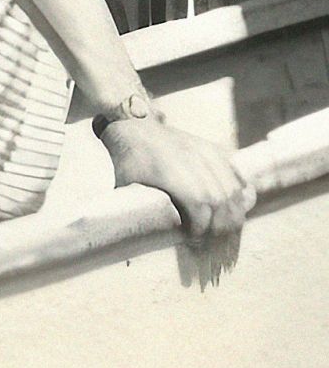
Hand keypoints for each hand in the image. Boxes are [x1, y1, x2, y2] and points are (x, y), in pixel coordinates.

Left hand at [100, 111, 255, 241]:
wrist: (134, 124)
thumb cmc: (126, 158)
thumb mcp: (125, 184)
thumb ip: (136, 210)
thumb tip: (136, 243)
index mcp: (170, 173)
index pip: (199, 206)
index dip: (202, 228)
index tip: (195, 240)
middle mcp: (191, 161)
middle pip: (220, 200)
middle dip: (221, 226)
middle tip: (213, 240)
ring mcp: (204, 152)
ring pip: (232, 188)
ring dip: (234, 212)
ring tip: (227, 229)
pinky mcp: (211, 147)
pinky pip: (235, 172)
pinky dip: (242, 191)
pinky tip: (239, 206)